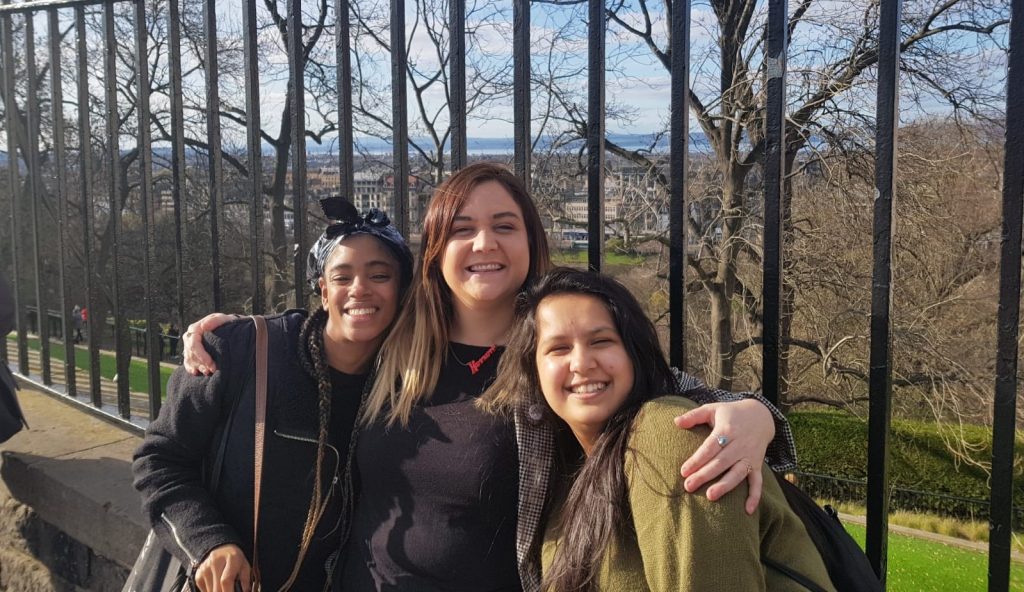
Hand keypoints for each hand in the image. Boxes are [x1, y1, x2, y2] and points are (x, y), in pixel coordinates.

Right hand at [182, 313, 234, 375]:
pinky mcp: (190, 352)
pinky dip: (191, 368)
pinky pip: (187, 362)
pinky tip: (196, 372)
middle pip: (191, 353)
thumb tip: (204, 326)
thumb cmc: (226, 323)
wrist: (228, 327)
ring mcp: (188, 345)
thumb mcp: (224, 319)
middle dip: (201, 363)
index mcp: (195, 328)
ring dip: (198, 366)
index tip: (211, 363)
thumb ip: (215, 321)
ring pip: (189, 358)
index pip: (194, 344)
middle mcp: (189, 336)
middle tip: (213, 369)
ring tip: (209, 372)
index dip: (201, 355)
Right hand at [194, 544, 250, 591]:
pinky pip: (204, 590)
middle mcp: (215, 562)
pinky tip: (216, 585)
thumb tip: (245, 591)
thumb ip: (245, 580)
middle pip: (217, 589)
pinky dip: (211, 591)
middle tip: (229, 590)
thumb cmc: (236, 560)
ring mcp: (204, 568)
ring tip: (224, 587)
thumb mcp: (245, 566)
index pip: (226, 580)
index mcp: (231, 558)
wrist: (221, 549)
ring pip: (210, 591)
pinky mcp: (198, 575)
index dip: (229, 591)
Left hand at [674, 398, 774, 514]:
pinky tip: (747, 510)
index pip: (710, 447)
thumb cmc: (731, 413)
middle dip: (705, 475)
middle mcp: (740, 444)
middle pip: (721, 462)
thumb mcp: (713, 408)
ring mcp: (750, 456)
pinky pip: (758, 482)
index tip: (684, 471)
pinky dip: (755, 496)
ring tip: (710, 496)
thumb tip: (675, 422)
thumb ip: (694, 415)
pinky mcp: (758, 464)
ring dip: (725, 486)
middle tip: (688, 487)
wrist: (761, 415)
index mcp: (727, 429)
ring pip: (738, 473)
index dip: (697, 459)